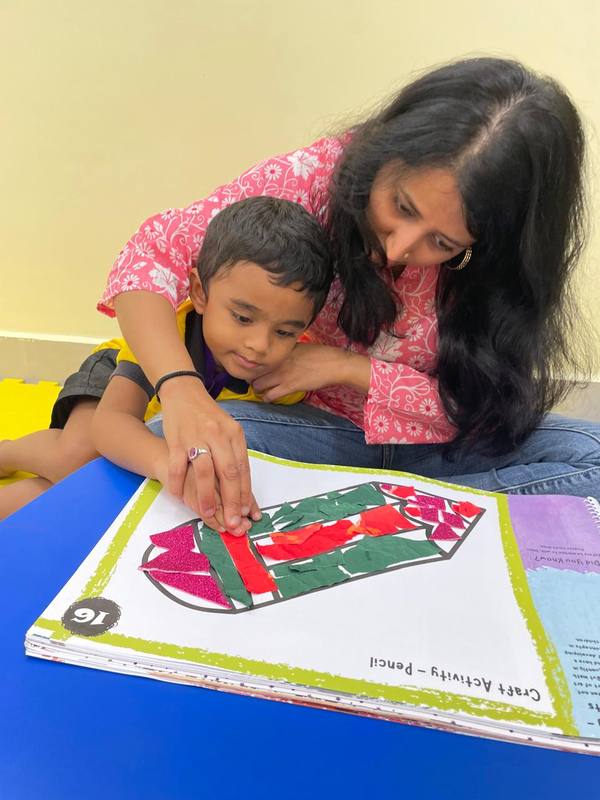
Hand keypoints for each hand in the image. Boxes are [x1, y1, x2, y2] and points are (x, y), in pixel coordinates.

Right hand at [158, 376, 259, 533]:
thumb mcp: (228, 430)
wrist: (183, 392)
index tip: (246, 513)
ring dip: (206, 497)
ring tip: (207, 514)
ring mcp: (196, 437)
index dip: (244, 493)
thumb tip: (243, 490)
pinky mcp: (176, 440)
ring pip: (205, 472)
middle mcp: (218, 435)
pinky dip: (179, 484)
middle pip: (228, 473)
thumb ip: (234, 455)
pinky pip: (178, 467)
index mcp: (234, 433)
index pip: (243, 468)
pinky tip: (180, 497)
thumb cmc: (208, 416)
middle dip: (231, 501)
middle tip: (232, 523)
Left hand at [253, 343, 370, 400]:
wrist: (333, 364)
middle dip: (252, 379)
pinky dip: (267, 398)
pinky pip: (270, 396)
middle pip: (253, 373)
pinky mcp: (290, 387)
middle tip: (255, 382)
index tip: (253, 370)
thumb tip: (278, 356)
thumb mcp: (299, 347)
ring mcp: (283, 374)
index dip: (253, 366)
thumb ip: (286, 352)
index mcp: (280, 351)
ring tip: (262, 391)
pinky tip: (270, 397)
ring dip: (258, 390)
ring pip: (258, 386)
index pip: (257, 359)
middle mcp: (278, 362)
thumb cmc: (320, 354)